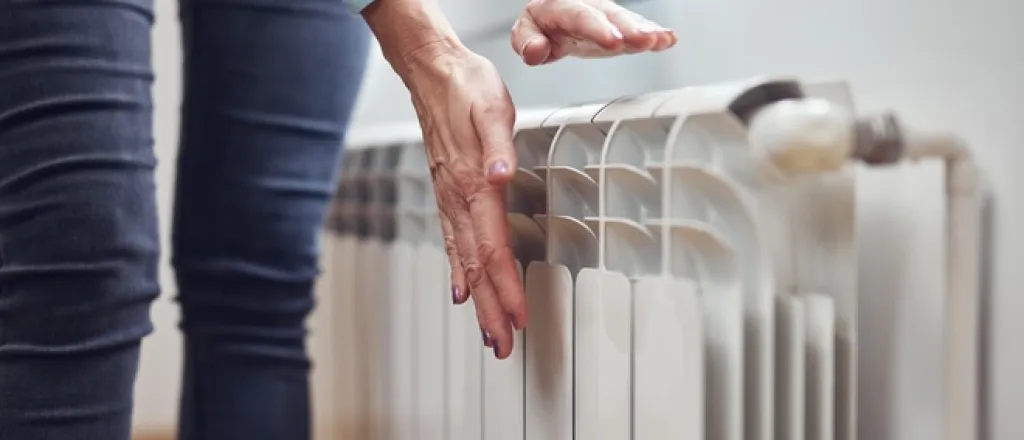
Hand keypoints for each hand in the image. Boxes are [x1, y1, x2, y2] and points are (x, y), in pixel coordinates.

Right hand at [402, 42, 525, 359]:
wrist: (430, 72)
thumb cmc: (465, 86)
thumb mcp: (491, 107)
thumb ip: (498, 144)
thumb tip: (501, 175)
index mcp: (472, 185)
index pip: (491, 248)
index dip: (506, 286)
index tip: (518, 317)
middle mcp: (457, 200)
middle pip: (476, 267)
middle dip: (491, 310)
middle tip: (503, 346)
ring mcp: (448, 200)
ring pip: (463, 261)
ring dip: (478, 300)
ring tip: (487, 331)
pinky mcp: (446, 195)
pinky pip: (452, 244)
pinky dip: (458, 272)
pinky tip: (462, 290)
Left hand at [511, 0, 676, 64]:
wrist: (555, 18)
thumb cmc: (542, 26)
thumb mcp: (525, 32)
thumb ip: (527, 42)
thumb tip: (537, 50)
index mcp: (561, 6)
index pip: (580, 17)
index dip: (598, 29)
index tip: (614, 42)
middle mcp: (589, 6)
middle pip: (610, 17)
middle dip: (629, 29)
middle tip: (645, 40)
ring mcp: (607, 16)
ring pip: (627, 21)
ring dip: (646, 31)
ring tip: (662, 40)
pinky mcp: (621, 27)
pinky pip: (639, 28)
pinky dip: (654, 34)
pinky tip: (668, 39)